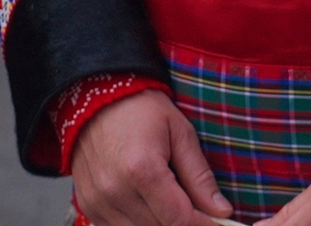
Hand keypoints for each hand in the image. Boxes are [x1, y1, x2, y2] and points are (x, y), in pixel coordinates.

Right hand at [71, 89, 234, 225]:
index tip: (220, 222)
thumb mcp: (180, 132)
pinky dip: (140, 223)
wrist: (97, 97)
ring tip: (172, 201)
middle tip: (200, 209)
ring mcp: (98, 202)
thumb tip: (222, 210)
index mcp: (141, 169)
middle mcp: (115, 191)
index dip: (205, 225)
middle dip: (185, 223)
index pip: (180, 218)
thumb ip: (199, 176)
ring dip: (161, 223)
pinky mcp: (88, 207)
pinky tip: (149, 204)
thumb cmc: (141, 109)